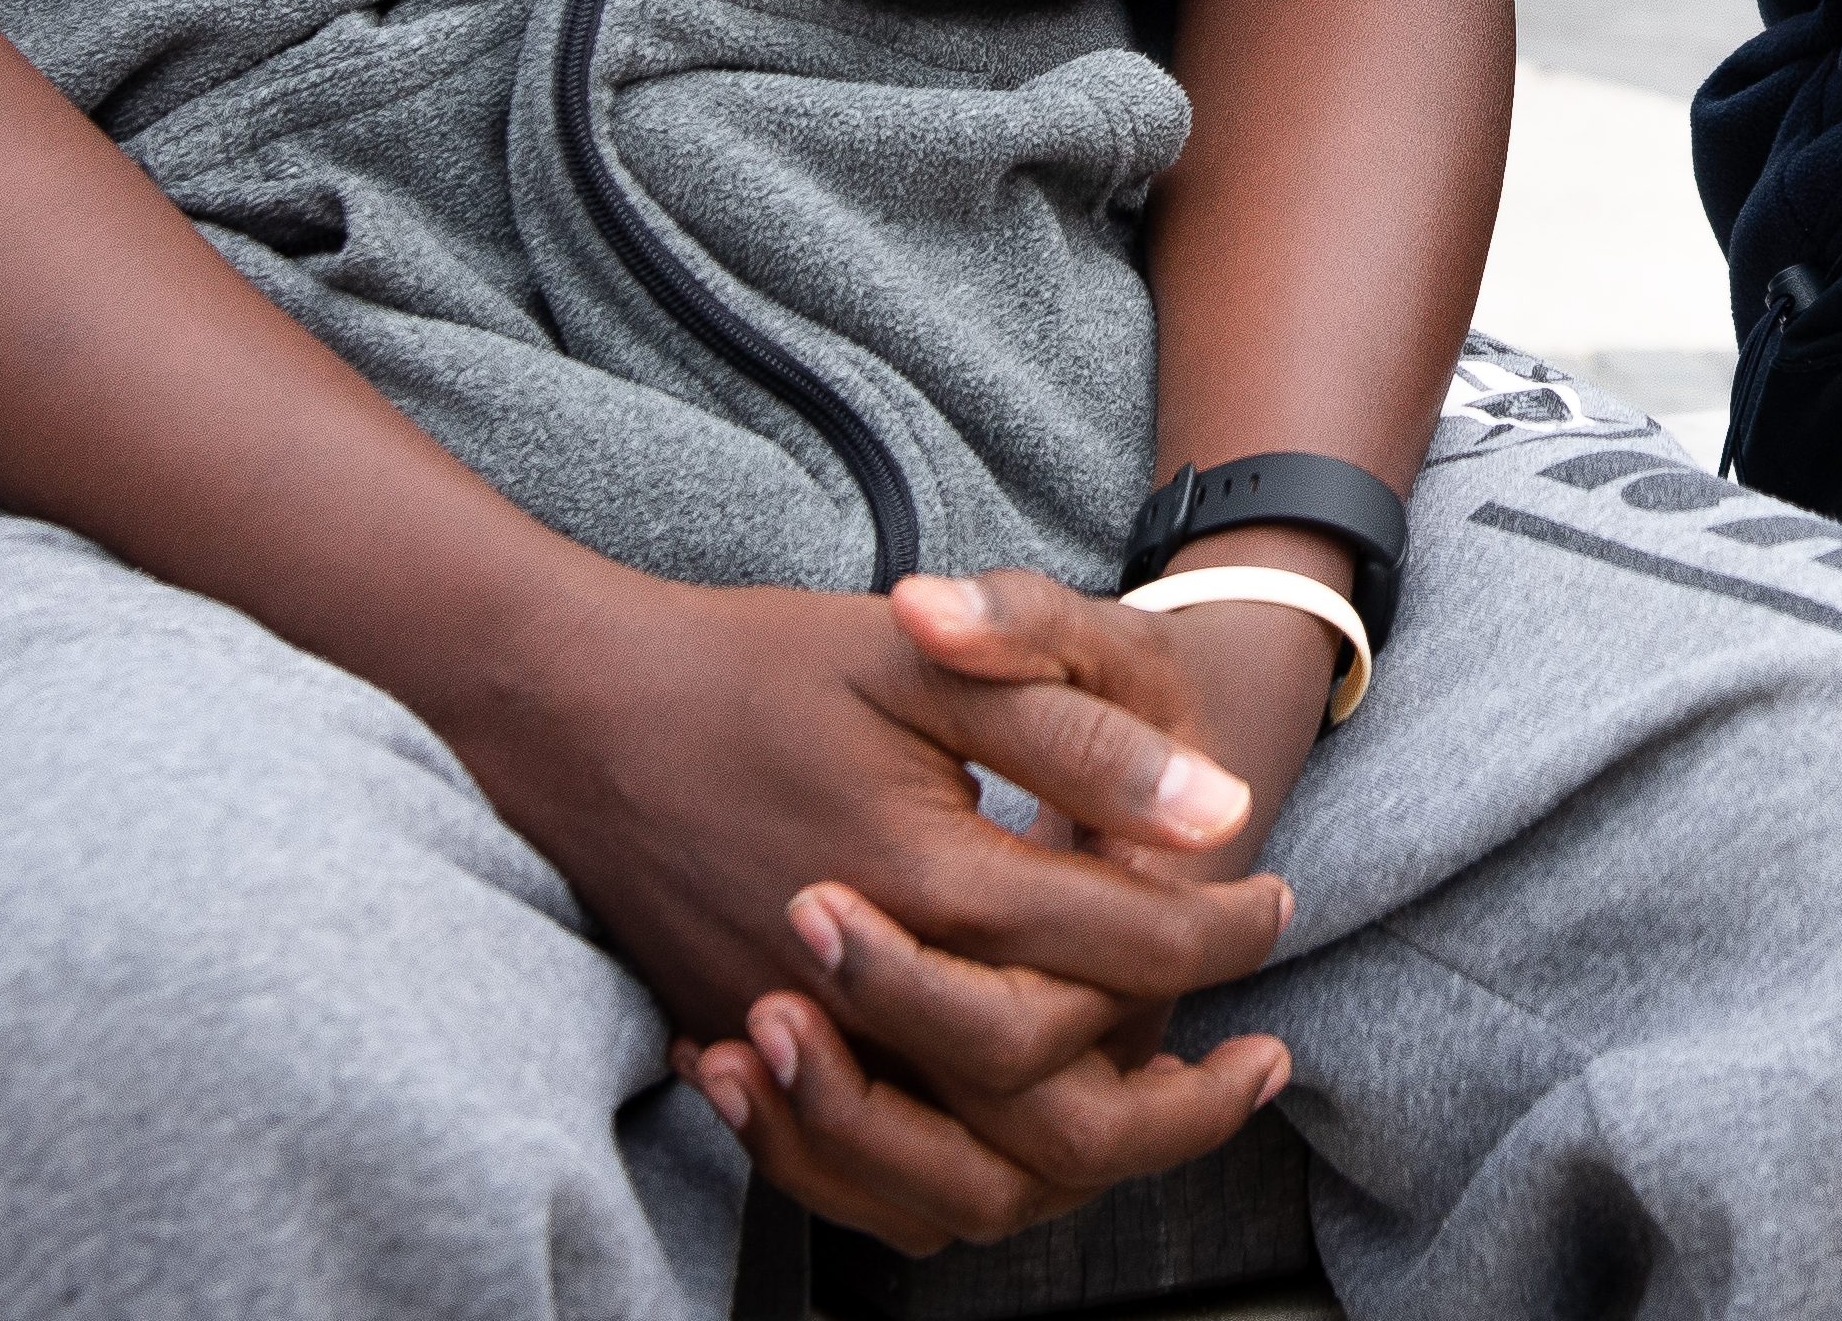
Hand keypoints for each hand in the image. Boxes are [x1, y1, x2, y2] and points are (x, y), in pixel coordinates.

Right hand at [466, 566, 1296, 1250]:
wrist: (569, 707)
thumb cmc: (754, 664)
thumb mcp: (927, 656)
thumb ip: (1075, 736)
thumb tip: (1218, 815)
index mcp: (919, 872)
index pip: (1115, 945)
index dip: (1217, 932)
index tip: (1272, 902)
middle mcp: (855, 988)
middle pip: (1053, 1107)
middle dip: (1179, 1101)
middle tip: (1261, 1060)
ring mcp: (791, 1043)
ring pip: (962, 1181)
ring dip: (1085, 1165)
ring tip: (1172, 1121)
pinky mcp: (747, 1062)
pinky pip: (867, 1185)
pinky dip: (961, 1185)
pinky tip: (1031, 1140)